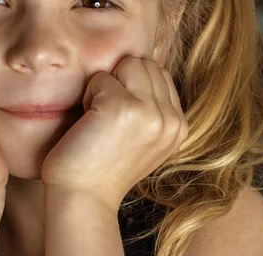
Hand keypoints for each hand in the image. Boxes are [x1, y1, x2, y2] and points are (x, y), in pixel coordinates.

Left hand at [41, 56, 187, 210]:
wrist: (83, 197)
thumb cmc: (104, 166)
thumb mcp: (145, 140)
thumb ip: (154, 110)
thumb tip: (148, 70)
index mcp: (180, 127)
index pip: (160, 74)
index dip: (133, 86)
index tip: (119, 118)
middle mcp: (171, 119)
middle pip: (145, 64)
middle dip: (121, 81)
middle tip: (106, 116)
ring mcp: (149, 112)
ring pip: (127, 64)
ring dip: (105, 85)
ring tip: (99, 116)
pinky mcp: (121, 106)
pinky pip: (101, 77)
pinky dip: (87, 94)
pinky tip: (88, 122)